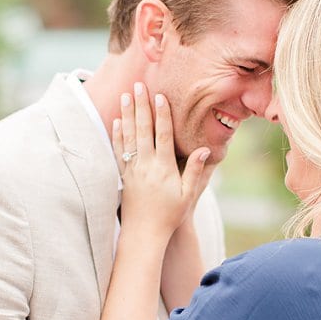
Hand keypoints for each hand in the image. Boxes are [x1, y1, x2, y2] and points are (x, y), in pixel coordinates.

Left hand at [113, 81, 213, 242]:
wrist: (144, 234)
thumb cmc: (170, 215)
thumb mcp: (188, 195)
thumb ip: (194, 170)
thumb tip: (204, 149)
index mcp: (163, 168)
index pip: (162, 135)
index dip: (161, 114)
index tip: (159, 96)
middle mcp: (145, 166)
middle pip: (142, 130)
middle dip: (140, 106)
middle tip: (138, 86)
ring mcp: (132, 170)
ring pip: (128, 137)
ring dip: (126, 115)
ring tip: (125, 96)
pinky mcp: (124, 176)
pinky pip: (119, 151)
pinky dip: (117, 135)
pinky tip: (116, 122)